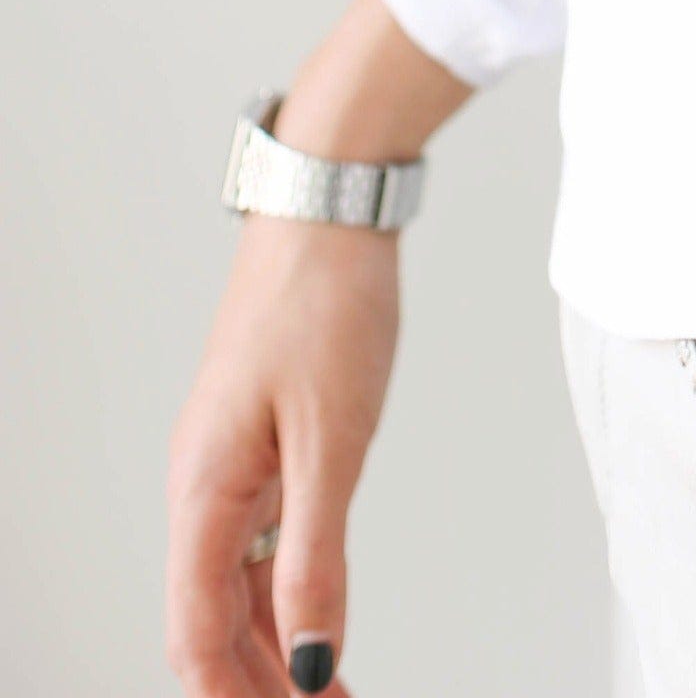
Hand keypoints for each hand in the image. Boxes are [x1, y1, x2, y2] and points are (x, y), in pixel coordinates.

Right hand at [167, 218, 395, 697]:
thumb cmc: (326, 305)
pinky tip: (321, 624)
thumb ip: (316, 559)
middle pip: (212, 626)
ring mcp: (229, 467)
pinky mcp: (260, 446)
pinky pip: (260, 546)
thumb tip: (314, 662)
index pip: (196, 638)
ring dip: (278, 649)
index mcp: (203, 493)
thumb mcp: (333, 443)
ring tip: (331, 692)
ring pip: (237, 591)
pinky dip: (289, 595)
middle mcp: (203, 488)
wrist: (328, 213)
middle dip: (261, 687)